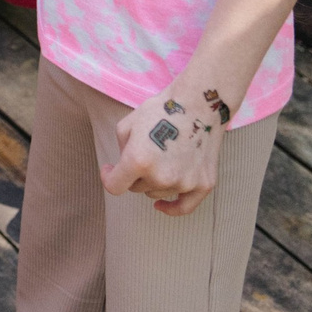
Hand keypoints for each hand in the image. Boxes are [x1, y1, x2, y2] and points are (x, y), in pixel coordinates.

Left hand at [104, 88, 230, 215]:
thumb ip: (120, 151)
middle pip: (137, 188)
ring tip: (162, 156)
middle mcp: (161, 177)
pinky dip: (171, 208)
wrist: (199, 103)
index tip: (109, 169)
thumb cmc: (160, 110)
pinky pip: (184, 207)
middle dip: (135, 174)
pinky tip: (161, 206)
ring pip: (157, 192)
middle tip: (144, 151)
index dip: (108, 177)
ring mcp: (184, 183)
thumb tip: (121, 169)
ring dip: (154, 181)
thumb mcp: (127, 125)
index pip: (114, 186)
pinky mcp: (203, 185)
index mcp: (138, 161)